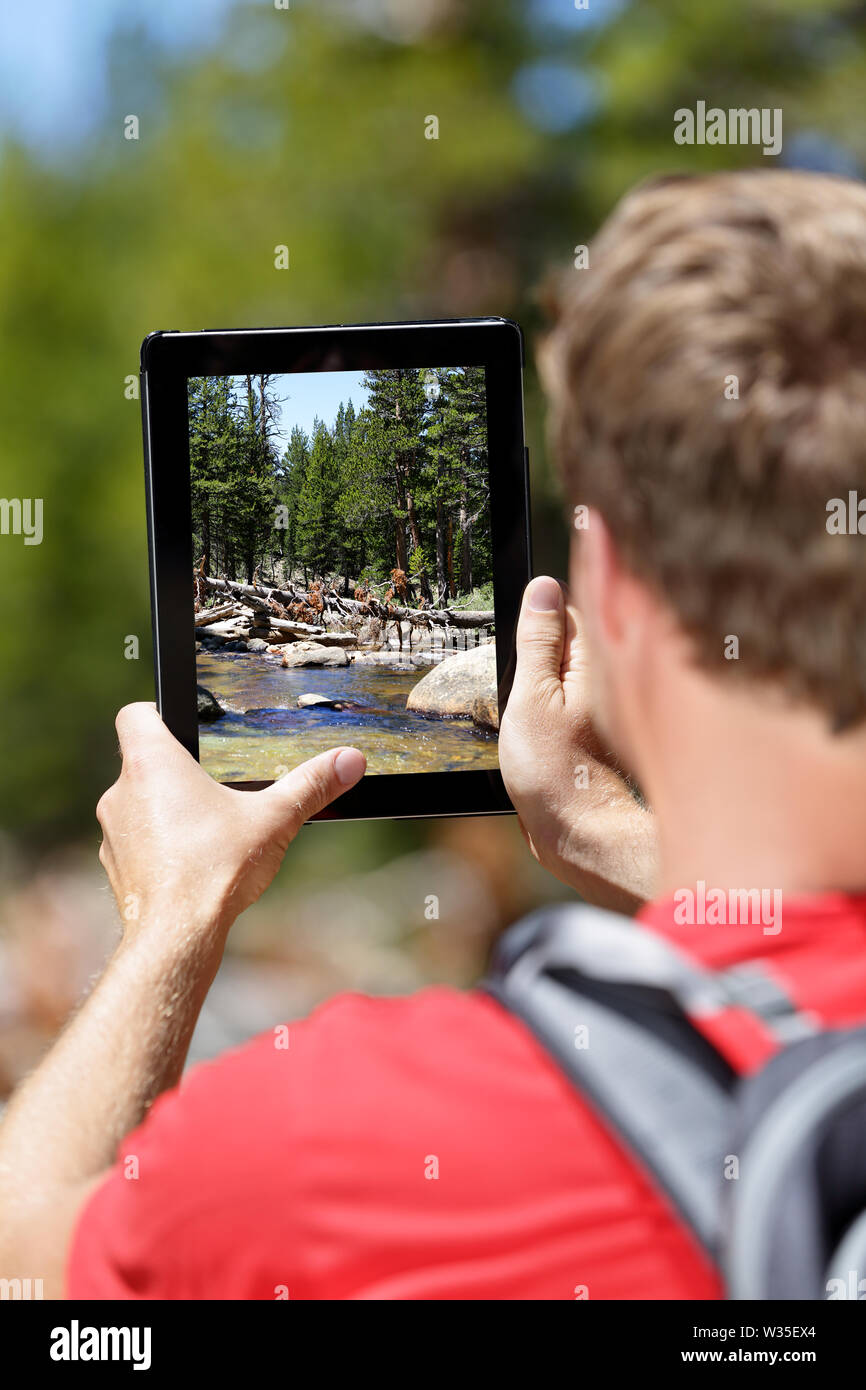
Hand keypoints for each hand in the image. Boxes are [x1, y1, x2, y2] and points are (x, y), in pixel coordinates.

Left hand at [97, 704, 365, 942]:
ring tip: (207, 826)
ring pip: (137, 804)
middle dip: (177, 770)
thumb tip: (350, 760)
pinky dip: (157, 845)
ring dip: (165, 809)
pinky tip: (190, 862)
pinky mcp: (116, 867)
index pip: (135, 714)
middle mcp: (122, 792)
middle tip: (214, 783)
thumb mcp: (274, 819)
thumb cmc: (215, 870)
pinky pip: (135, 842)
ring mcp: (114, 832)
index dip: (158, 713)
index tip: (186, 726)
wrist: (176, 937)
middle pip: (141, 760)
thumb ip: (311, 786)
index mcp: (153, 764)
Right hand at [499, 577, 656, 912]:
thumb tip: (542, 586)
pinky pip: (570, 715)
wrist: (583, 838)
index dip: (539, 631)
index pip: (568, 614)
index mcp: (598, 660)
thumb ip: (537, 641)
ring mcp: (607, 711)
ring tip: (540, 732)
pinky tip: (548, 750)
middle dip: (544, 665)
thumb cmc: (558, 772)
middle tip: (531, 702)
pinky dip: (557, 725)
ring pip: (567, 684)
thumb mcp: (532, 697)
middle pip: (568, 649)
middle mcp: (612, 680)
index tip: (525, 661)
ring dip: (548, 698)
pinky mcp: (598, 740)